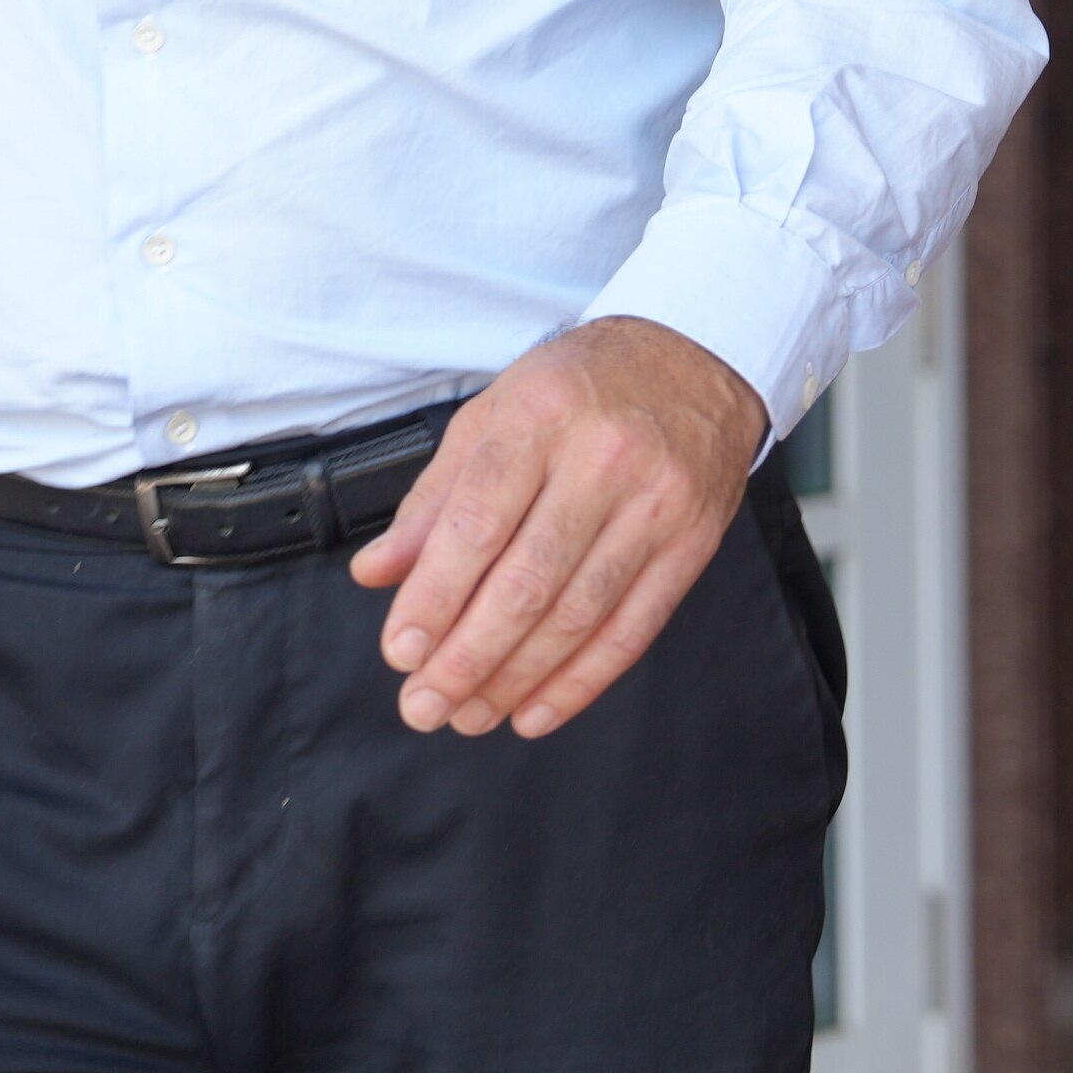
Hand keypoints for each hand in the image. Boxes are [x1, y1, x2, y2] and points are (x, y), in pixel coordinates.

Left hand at [350, 315, 767, 738]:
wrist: (694, 359)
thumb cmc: (581, 386)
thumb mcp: (494, 414)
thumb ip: (434, 499)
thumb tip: (378, 572)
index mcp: (541, 416)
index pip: (478, 523)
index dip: (435, 597)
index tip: (401, 651)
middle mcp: (604, 459)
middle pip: (528, 580)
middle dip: (467, 657)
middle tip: (424, 704)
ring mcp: (656, 504)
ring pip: (578, 614)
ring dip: (516, 679)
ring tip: (470, 713)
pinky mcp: (692, 542)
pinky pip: (632, 628)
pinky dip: (581, 681)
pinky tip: (536, 709)